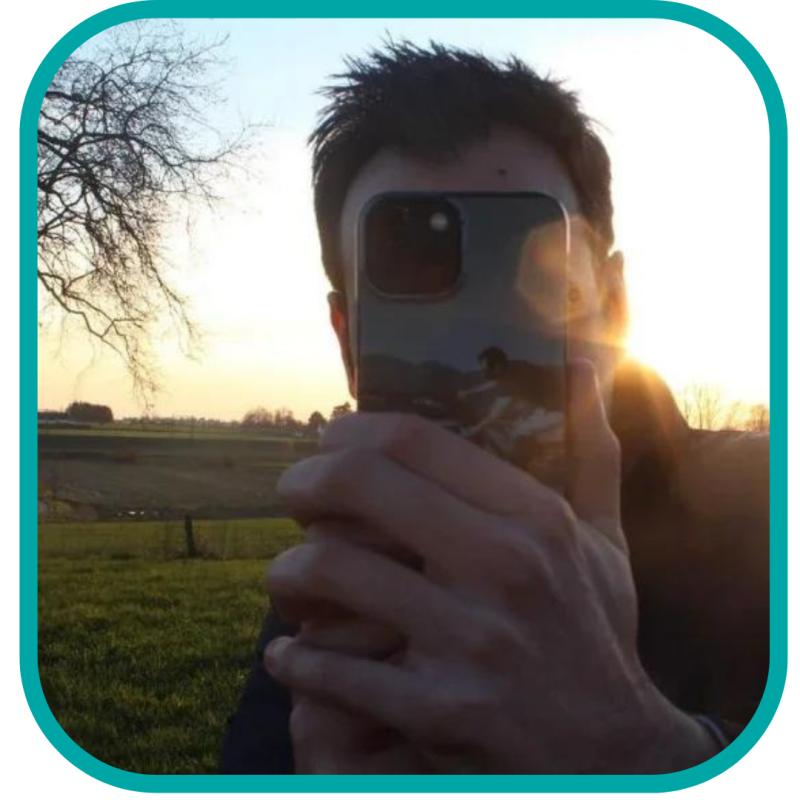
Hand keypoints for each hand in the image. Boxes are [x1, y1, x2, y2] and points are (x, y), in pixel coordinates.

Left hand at [266, 362, 718, 772]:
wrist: (616, 758)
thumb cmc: (596, 634)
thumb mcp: (605, 542)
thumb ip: (593, 455)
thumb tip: (583, 370)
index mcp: (535, 518)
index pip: (412, 439)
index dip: (348, 432)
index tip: (327, 443)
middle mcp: (504, 568)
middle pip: (360, 484)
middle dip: (302, 483)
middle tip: (291, 498)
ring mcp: (471, 642)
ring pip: (328, 571)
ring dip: (286, 572)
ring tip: (287, 579)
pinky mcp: (441, 713)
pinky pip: (328, 668)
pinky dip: (292, 658)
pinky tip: (290, 654)